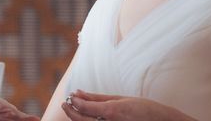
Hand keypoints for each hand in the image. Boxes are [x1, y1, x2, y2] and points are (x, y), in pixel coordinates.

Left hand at [62, 90, 193, 120]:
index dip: (74, 102)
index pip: (84, 108)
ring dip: (77, 118)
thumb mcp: (120, 99)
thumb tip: (79, 92)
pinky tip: (87, 116)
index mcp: (111, 112)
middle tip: (66, 103)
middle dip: (70, 112)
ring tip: (74, 109)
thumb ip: (98, 98)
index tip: (70, 96)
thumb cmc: (143, 109)